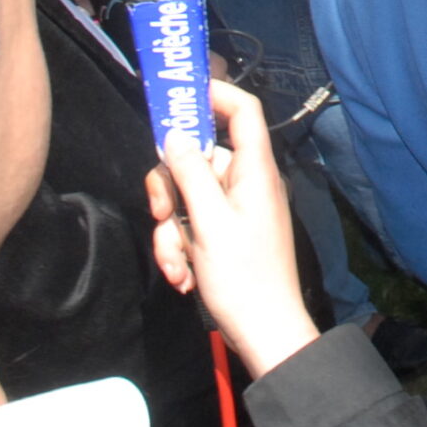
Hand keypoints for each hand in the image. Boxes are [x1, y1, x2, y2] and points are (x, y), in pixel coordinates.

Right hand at [145, 80, 320, 380]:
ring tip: (178, 264)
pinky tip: (184, 277)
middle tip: (162, 214)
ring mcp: (235, 209)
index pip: (242, 111)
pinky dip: (181, 247)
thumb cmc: (244, 276)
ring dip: (172, 231)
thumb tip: (176, 136)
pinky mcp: (225, 233)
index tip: (176, 96)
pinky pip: (192, 224)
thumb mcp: (208, 223)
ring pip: (187, 197)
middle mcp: (246, 182)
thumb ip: (190, 175)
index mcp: (254, 170)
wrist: (264, 332)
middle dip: (171, 190)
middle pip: (198, 158)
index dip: (214, 94)